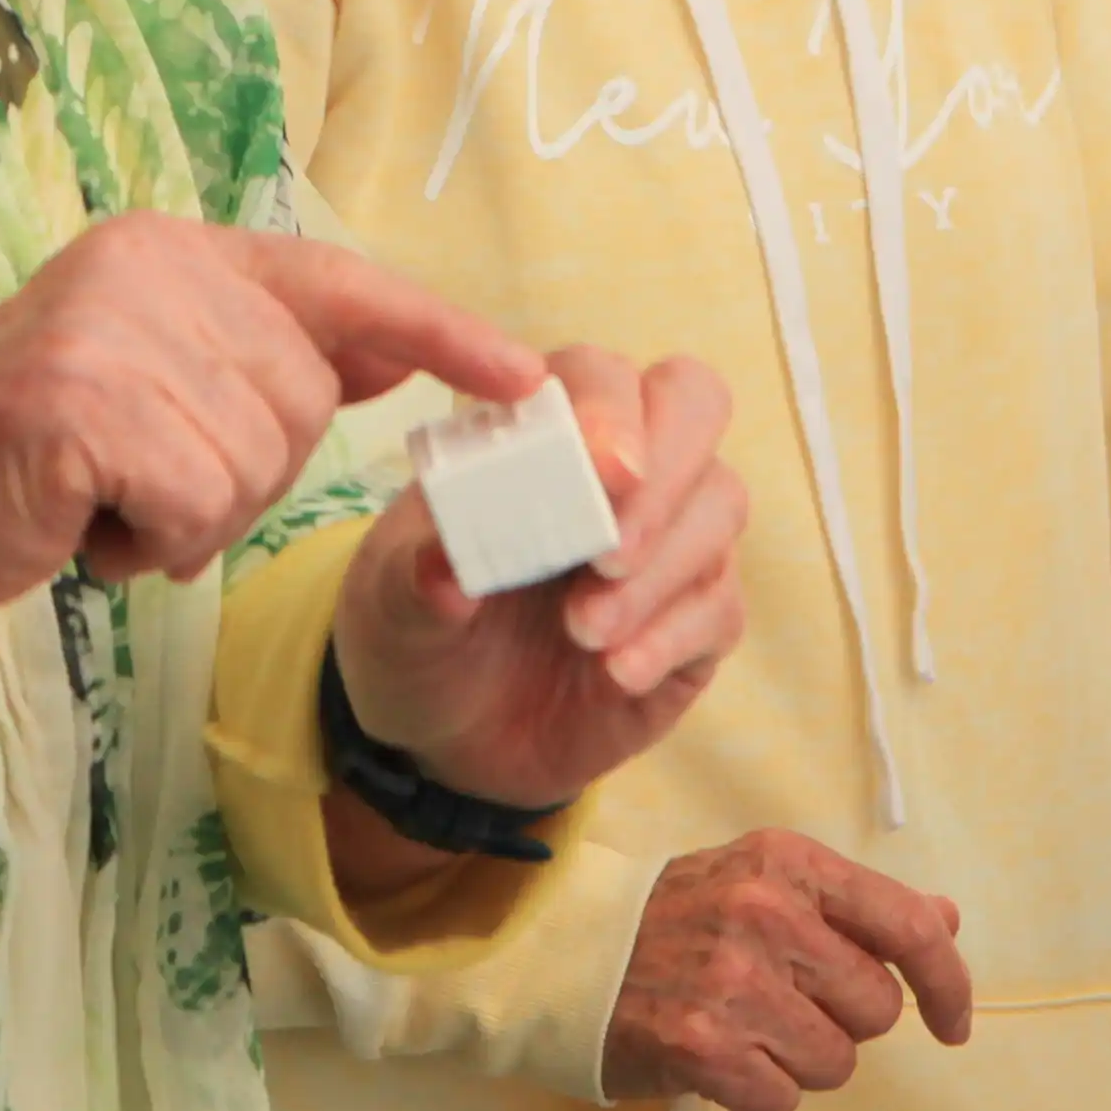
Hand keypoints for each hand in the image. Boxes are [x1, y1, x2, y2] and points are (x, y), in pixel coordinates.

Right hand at [0, 222, 534, 663]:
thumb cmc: (32, 454)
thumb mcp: (154, 379)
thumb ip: (260, 353)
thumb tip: (393, 344)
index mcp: (174, 250)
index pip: (341, 282)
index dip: (442, 331)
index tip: (529, 376)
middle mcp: (151, 266)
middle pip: (305, 402)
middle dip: (245, 472)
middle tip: (144, 480)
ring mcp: (114, 327)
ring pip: (255, 463)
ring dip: (191, 518)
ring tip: (107, 499)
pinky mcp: (82, 402)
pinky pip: (195, 503)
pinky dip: (153, 542)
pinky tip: (86, 523)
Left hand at [330, 350, 747, 812]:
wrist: (448, 737)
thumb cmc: (420, 632)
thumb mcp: (391, 610)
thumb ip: (414, 583)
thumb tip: (444, 570)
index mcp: (542, 428)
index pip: (600, 373)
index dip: (609, 408)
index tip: (601, 469)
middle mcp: (621, 465)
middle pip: (695, 403)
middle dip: (664, 470)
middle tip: (608, 551)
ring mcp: (669, 537)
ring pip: (719, 502)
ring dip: (659, 567)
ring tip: (583, 631)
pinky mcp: (696, 618)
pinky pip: (720, 605)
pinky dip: (671, 636)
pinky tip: (616, 674)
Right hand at [604, 831, 971, 1110]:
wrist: (569, 953)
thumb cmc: (679, 920)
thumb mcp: (767, 882)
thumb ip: (856, 905)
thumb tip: (944, 918)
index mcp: (788, 863)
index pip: (907, 925)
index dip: (947, 982)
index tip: (952, 1021)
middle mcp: (764, 912)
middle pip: (876, 1007)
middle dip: (843, 1019)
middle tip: (783, 1000)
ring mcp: (731, 979)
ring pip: (837, 1061)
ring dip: (801, 1060)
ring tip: (747, 1026)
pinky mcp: (700, 1045)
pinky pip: (783, 1098)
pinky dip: (759, 1091)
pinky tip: (722, 1056)